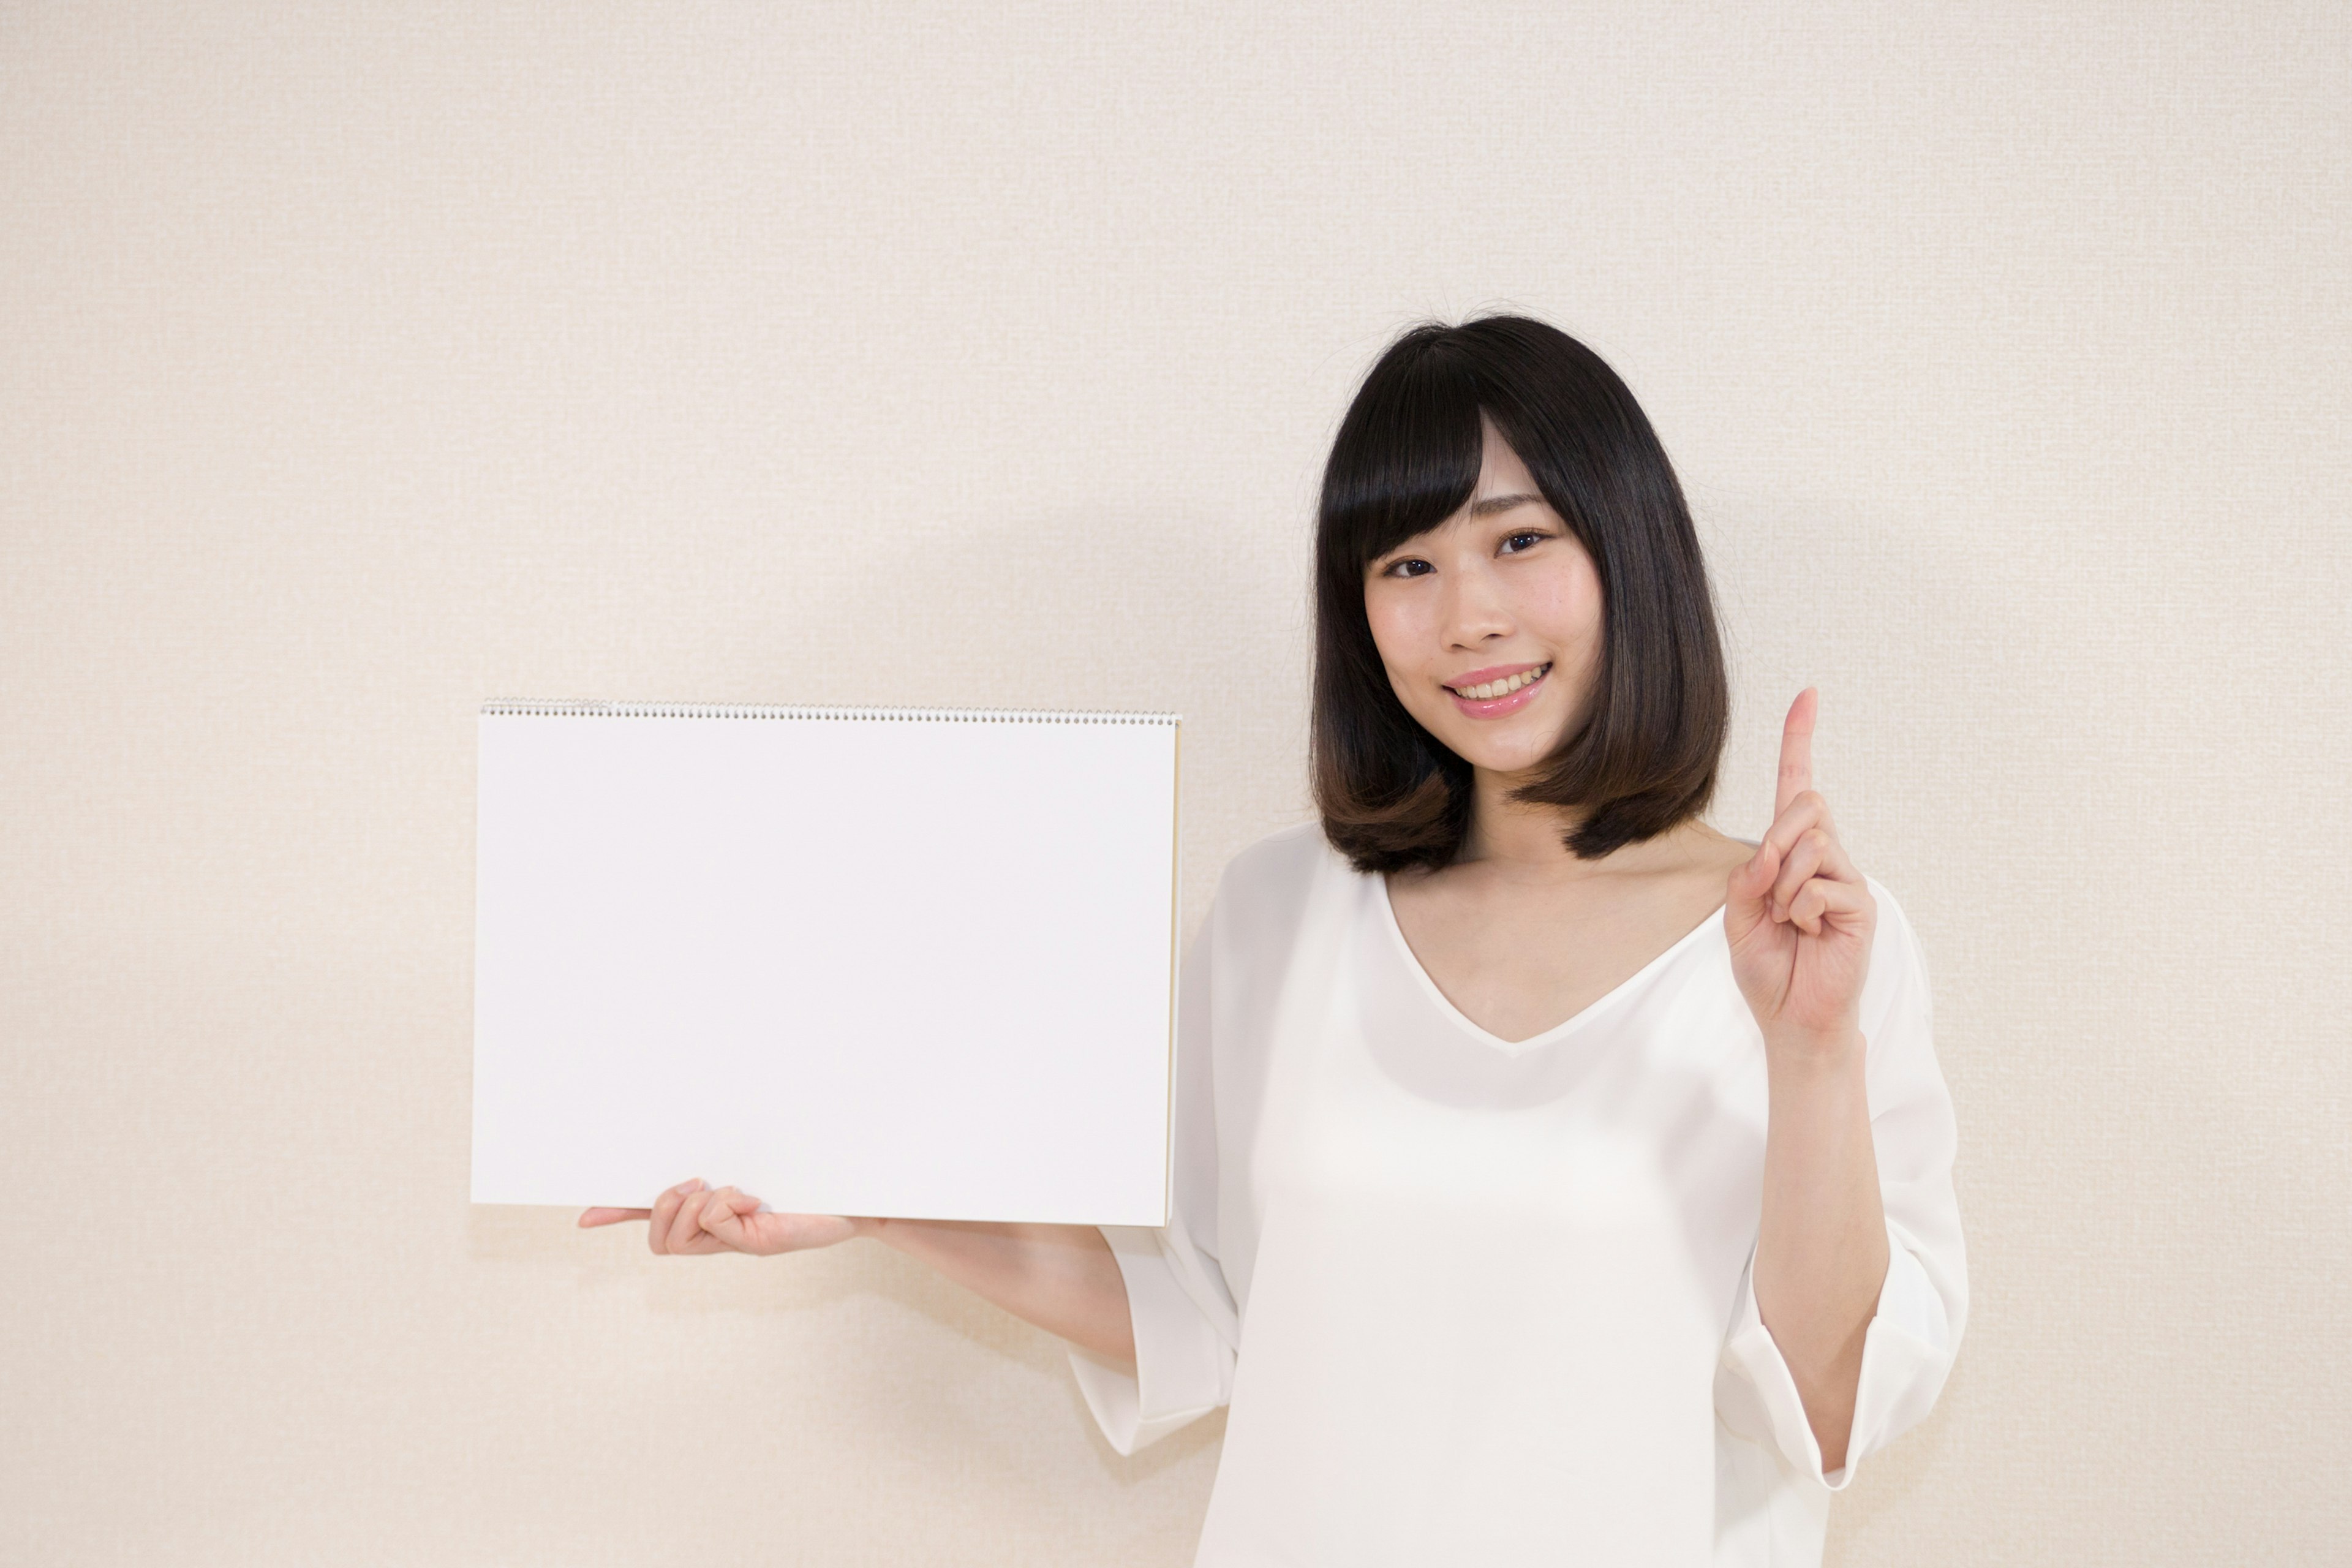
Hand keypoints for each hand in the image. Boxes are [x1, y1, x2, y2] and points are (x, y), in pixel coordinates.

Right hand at [578, 1178, 878, 1255]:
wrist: (858, 1200)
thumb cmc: (811, 1180)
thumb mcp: (758, 1167)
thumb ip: (725, 1166)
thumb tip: (697, 1150)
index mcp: (713, 1214)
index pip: (653, 1221)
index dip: (619, 1216)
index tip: (585, 1216)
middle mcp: (720, 1236)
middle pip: (659, 1240)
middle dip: (662, 1207)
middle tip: (697, 1182)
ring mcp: (737, 1243)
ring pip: (681, 1238)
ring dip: (698, 1207)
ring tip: (731, 1191)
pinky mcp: (758, 1243)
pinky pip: (716, 1228)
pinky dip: (727, 1207)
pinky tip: (753, 1199)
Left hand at [1724, 688, 1875, 1054]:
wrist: (1790, 1018)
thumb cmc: (1768, 965)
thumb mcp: (1739, 914)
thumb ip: (1748, 874)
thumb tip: (1771, 850)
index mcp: (1794, 851)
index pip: (1799, 785)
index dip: (1800, 740)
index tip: (1807, 695)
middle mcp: (1827, 856)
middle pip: (1806, 803)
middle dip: (1776, 839)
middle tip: (1769, 888)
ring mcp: (1848, 879)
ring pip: (1811, 844)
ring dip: (1783, 887)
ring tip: (1791, 922)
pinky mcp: (1861, 906)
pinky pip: (1820, 886)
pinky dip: (1800, 911)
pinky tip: (1808, 934)